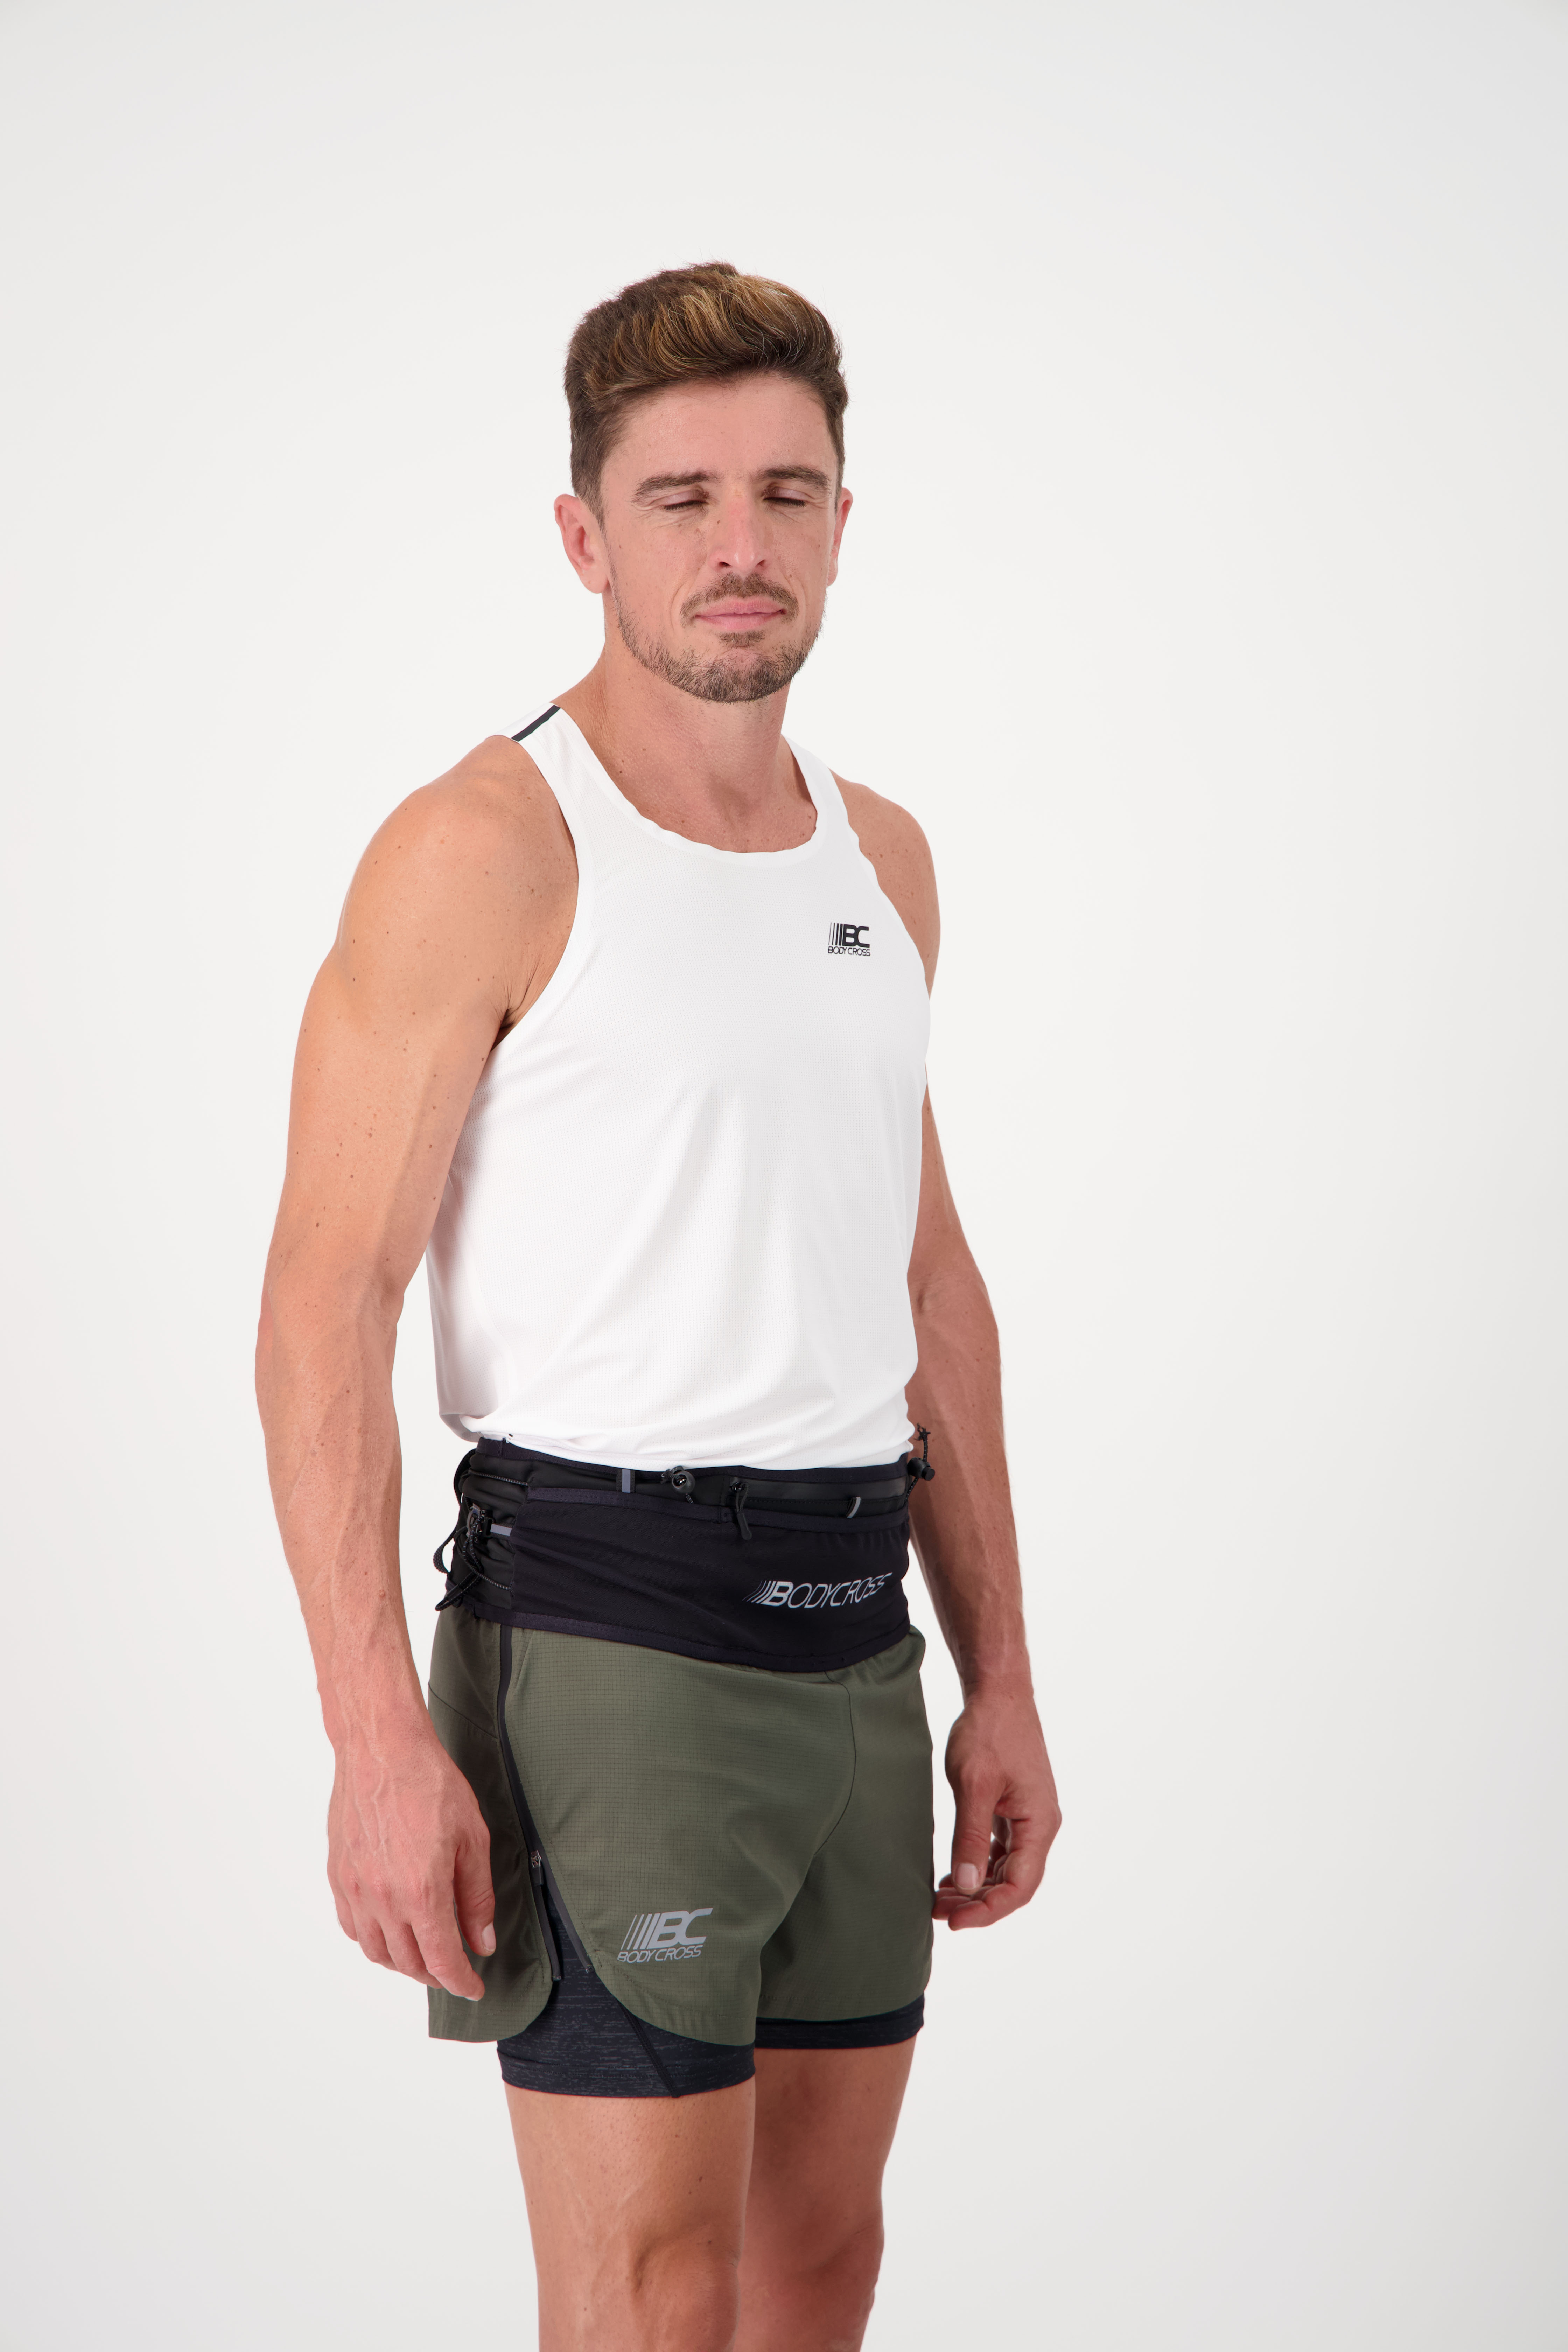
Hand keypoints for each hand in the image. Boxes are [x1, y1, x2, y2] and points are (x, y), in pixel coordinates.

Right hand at [326, 1718, 496, 1996]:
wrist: (381, 1749)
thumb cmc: (430, 1784)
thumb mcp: (472, 1838)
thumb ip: (477, 1896)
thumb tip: (482, 1941)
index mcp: (421, 1891)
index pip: (442, 1960)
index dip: (461, 1982)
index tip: (474, 1988)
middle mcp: (383, 1898)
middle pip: (409, 1962)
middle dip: (436, 1973)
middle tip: (454, 1966)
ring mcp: (355, 1889)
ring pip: (377, 1952)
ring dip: (404, 1961)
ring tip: (425, 1952)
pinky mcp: (338, 1876)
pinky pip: (352, 1927)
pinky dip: (374, 1939)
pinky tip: (391, 1928)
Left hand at [934, 1684, 1060, 1929]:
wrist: (998, 1694)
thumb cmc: (989, 1731)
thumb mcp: (974, 1784)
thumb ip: (971, 1837)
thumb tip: (967, 1885)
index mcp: (1039, 1824)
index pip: (1020, 1886)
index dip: (988, 1911)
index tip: (955, 1921)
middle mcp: (1039, 1826)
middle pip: (1014, 1883)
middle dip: (978, 1903)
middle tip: (939, 1912)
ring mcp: (1028, 1817)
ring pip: (1006, 1869)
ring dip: (976, 1887)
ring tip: (940, 1899)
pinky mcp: (1014, 1808)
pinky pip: (1000, 1850)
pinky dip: (978, 1865)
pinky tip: (952, 1874)